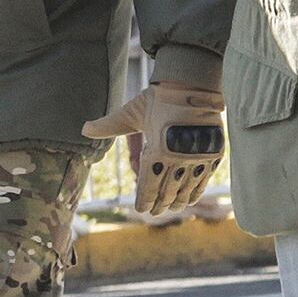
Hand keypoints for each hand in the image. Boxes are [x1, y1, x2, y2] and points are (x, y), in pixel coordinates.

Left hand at [83, 80, 226, 217]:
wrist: (193, 84)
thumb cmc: (159, 98)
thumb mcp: (131, 112)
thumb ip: (109, 125)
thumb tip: (84, 129)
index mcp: (157, 150)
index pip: (149, 185)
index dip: (144, 200)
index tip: (141, 209)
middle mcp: (178, 158)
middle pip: (167, 192)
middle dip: (159, 204)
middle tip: (154, 212)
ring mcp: (198, 157)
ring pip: (186, 189)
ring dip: (177, 202)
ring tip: (171, 208)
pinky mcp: (213, 154)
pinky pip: (203, 181)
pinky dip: (195, 192)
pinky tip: (189, 199)